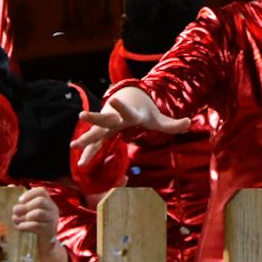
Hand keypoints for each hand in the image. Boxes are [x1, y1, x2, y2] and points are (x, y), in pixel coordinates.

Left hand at [12, 187, 66, 261]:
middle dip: (25, 206)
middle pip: (40, 201)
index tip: (19, 200)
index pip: (42, 191)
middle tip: (15, 212)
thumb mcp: (29, 214)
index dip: (30, 193)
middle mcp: (53, 210)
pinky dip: (25, 226)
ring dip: (25, 216)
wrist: (43, 247)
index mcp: (48, 203)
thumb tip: (10, 187)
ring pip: (39, 213)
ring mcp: (53, 221)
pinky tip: (19, 228)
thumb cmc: (34, 228)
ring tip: (16, 221)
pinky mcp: (50, 232)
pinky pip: (37, 226)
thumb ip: (21, 202)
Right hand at [71, 86, 190, 167]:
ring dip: (85, 140)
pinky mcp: (103, 132)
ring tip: (73, 147)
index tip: (113, 99)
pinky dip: (88, 152)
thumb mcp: (158, 117)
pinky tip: (80, 164)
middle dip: (94, 117)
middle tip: (82, 115)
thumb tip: (188, 123)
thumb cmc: (144, 110)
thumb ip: (172, 123)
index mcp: (130, 113)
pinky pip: (94, 143)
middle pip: (104, 118)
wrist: (127, 97)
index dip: (121, 105)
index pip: (126, 109)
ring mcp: (107, 124)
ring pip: (95, 132)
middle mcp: (116, 117)